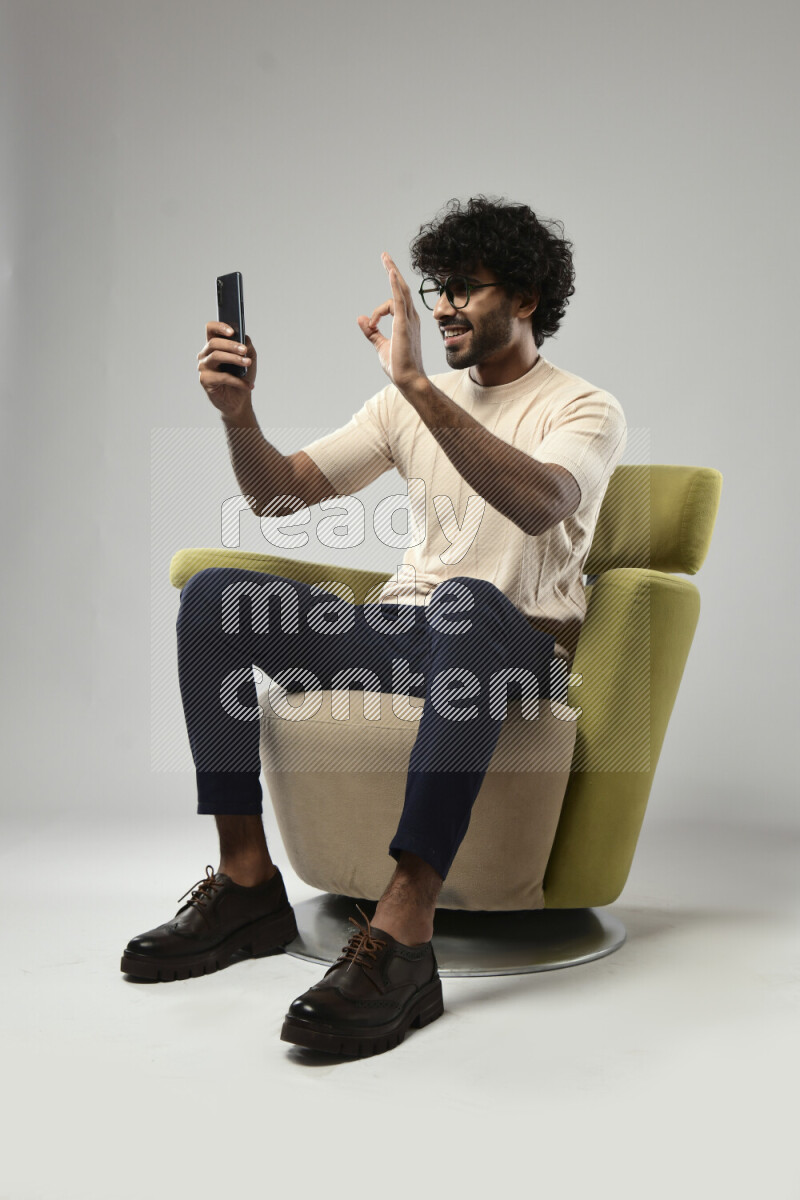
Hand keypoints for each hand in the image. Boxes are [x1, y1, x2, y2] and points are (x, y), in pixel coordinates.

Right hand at [197, 322, 256, 418]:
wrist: (240, 399)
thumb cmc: (242, 376)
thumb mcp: (249, 358)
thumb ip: (247, 345)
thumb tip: (244, 340)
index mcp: (214, 345)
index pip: (210, 329)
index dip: (219, 327)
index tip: (232, 331)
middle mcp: (205, 354)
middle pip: (214, 343)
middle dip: (231, 345)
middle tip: (244, 350)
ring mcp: (203, 367)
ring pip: (216, 356)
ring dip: (234, 359)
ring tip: (248, 363)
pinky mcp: (205, 380)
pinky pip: (222, 376)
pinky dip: (237, 381)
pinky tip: (248, 385)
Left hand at [357, 253, 425, 392]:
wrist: (408, 380)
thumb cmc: (399, 366)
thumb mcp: (381, 345)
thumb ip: (371, 332)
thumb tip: (361, 318)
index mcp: (406, 322)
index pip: (393, 303)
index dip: (378, 311)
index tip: (370, 324)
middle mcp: (410, 318)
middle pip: (402, 289)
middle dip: (393, 271)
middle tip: (384, 256)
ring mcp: (408, 320)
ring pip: (400, 291)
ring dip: (392, 273)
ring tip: (385, 258)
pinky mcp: (403, 324)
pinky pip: (399, 300)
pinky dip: (395, 286)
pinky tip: (390, 273)